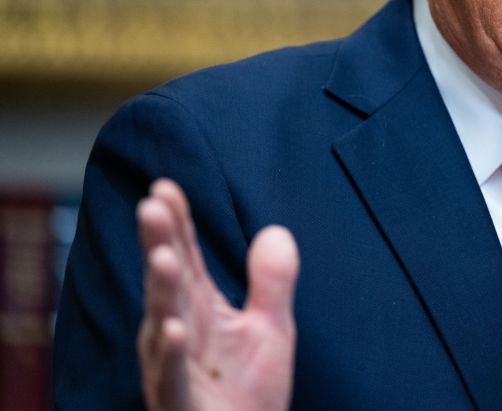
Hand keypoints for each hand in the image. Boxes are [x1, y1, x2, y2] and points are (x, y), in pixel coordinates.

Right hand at [137, 179, 298, 410]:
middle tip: (152, 206)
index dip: (175, 224)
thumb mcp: (270, 328)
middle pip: (168, 283)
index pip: (184, 257)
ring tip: (165, 258)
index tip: (165, 187)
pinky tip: (177, 329)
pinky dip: (173, 354)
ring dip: (162, 292)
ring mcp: (173, 370)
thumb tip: (276, 229)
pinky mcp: (181, 405)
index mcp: (197, 309)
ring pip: (164, 325)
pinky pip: (174, 378)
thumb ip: (271, 280)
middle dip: (159, 244)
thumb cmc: (246, 393)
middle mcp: (176, 333)